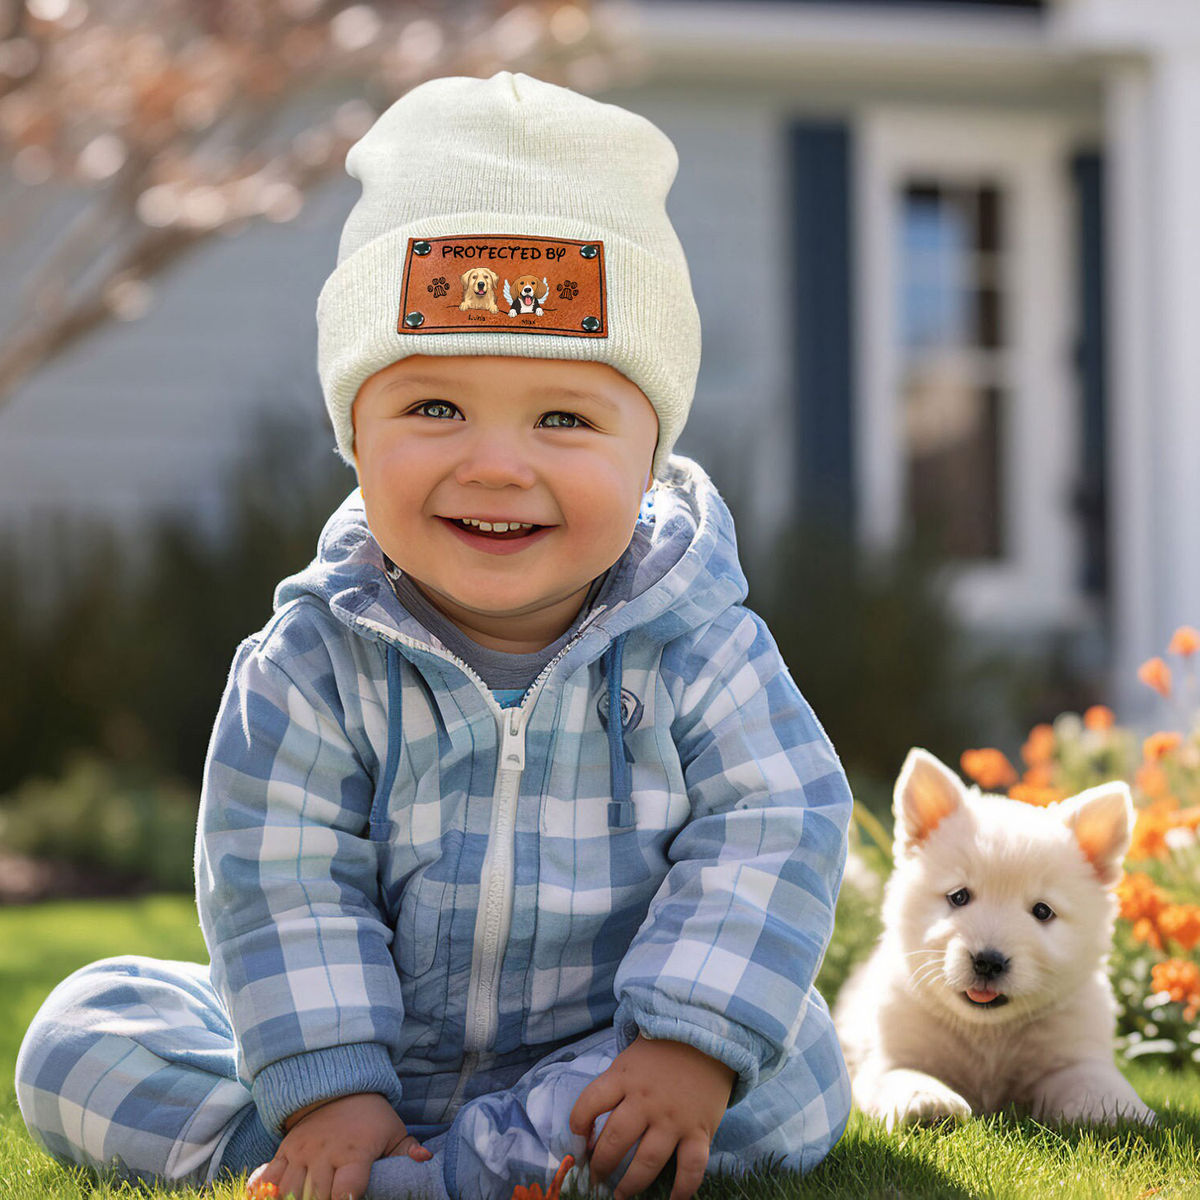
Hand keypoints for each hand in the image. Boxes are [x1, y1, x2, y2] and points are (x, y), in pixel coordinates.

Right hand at [246, 1092, 429, 1199]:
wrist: (339, 1087)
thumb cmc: (371, 1118)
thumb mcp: (393, 1131)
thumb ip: (407, 1150)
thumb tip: (424, 1160)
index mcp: (355, 1151)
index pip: (347, 1188)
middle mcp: (325, 1153)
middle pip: (317, 1196)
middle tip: (330, 1199)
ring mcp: (301, 1152)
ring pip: (290, 1191)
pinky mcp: (283, 1151)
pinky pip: (267, 1178)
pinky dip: (264, 1193)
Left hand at [569, 1037, 734, 1199]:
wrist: (709, 1035)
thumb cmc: (664, 1050)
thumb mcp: (631, 1058)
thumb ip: (615, 1085)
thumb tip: (594, 1122)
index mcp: (625, 1077)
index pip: (590, 1103)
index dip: (578, 1124)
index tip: (578, 1141)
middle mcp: (646, 1100)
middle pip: (615, 1140)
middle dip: (601, 1165)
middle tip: (596, 1177)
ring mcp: (674, 1118)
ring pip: (648, 1161)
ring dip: (631, 1184)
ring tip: (620, 1195)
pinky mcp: (700, 1130)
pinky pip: (691, 1167)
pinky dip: (682, 1189)